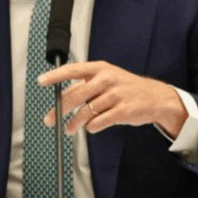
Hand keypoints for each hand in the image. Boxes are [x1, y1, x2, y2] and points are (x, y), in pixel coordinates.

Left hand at [38, 61, 187, 137]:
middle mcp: (107, 79)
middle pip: (75, 95)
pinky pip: (98, 123)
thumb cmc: (127, 88)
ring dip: (74, 124)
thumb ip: (86, 85)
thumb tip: (61, 97)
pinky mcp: (123, 111)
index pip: (73, 70)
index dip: (55, 76)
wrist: (156, 97)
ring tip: (69, 129)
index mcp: (100, 68)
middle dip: (59, 110)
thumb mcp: (108, 78)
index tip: (41, 81)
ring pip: (85, 112)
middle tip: (49, 119)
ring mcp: (116, 95)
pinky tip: (91, 127)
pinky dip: (91, 127)